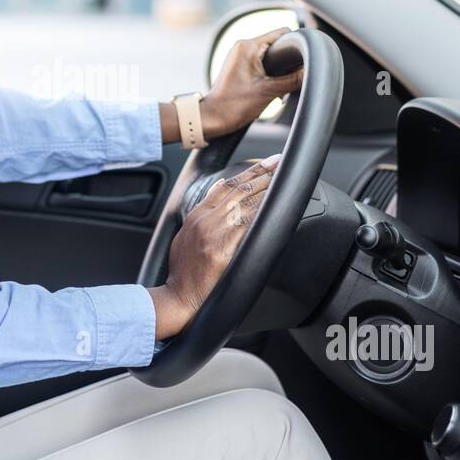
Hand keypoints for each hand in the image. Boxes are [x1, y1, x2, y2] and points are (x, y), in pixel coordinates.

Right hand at [148, 154, 280, 338]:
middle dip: (261, 173)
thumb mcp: (185, 237)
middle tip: (279, 162)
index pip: (225, 186)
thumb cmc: (183, 273)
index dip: (246, 172)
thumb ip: (201, 219)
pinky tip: (274, 205)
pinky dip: (261, 212)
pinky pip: (247, 224)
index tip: (263, 163)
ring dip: (265, 188)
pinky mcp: (222, 248)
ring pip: (244, 202)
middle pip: (237, 189)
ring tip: (281, 178)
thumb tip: (217, 204)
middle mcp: (205, 219)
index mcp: (197, 215)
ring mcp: (214, 232)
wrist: (178, 296)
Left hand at [200, 28, 303, 137]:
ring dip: (278, 69)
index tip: (303, 60)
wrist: (212, 119)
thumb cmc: (234, 105)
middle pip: (277, 44)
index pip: (282, 33)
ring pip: (270, 55)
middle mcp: (242, 46)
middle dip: (287, 61)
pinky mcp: (239, 66)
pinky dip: (269, 73)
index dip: (296, 45)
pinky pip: (261, 63)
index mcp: (248, 46)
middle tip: (290, 78)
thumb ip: (293, 80)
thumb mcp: (269, 92)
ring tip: (278, 85)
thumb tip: (311, 73)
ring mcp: (239, 56)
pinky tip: (271, 88)